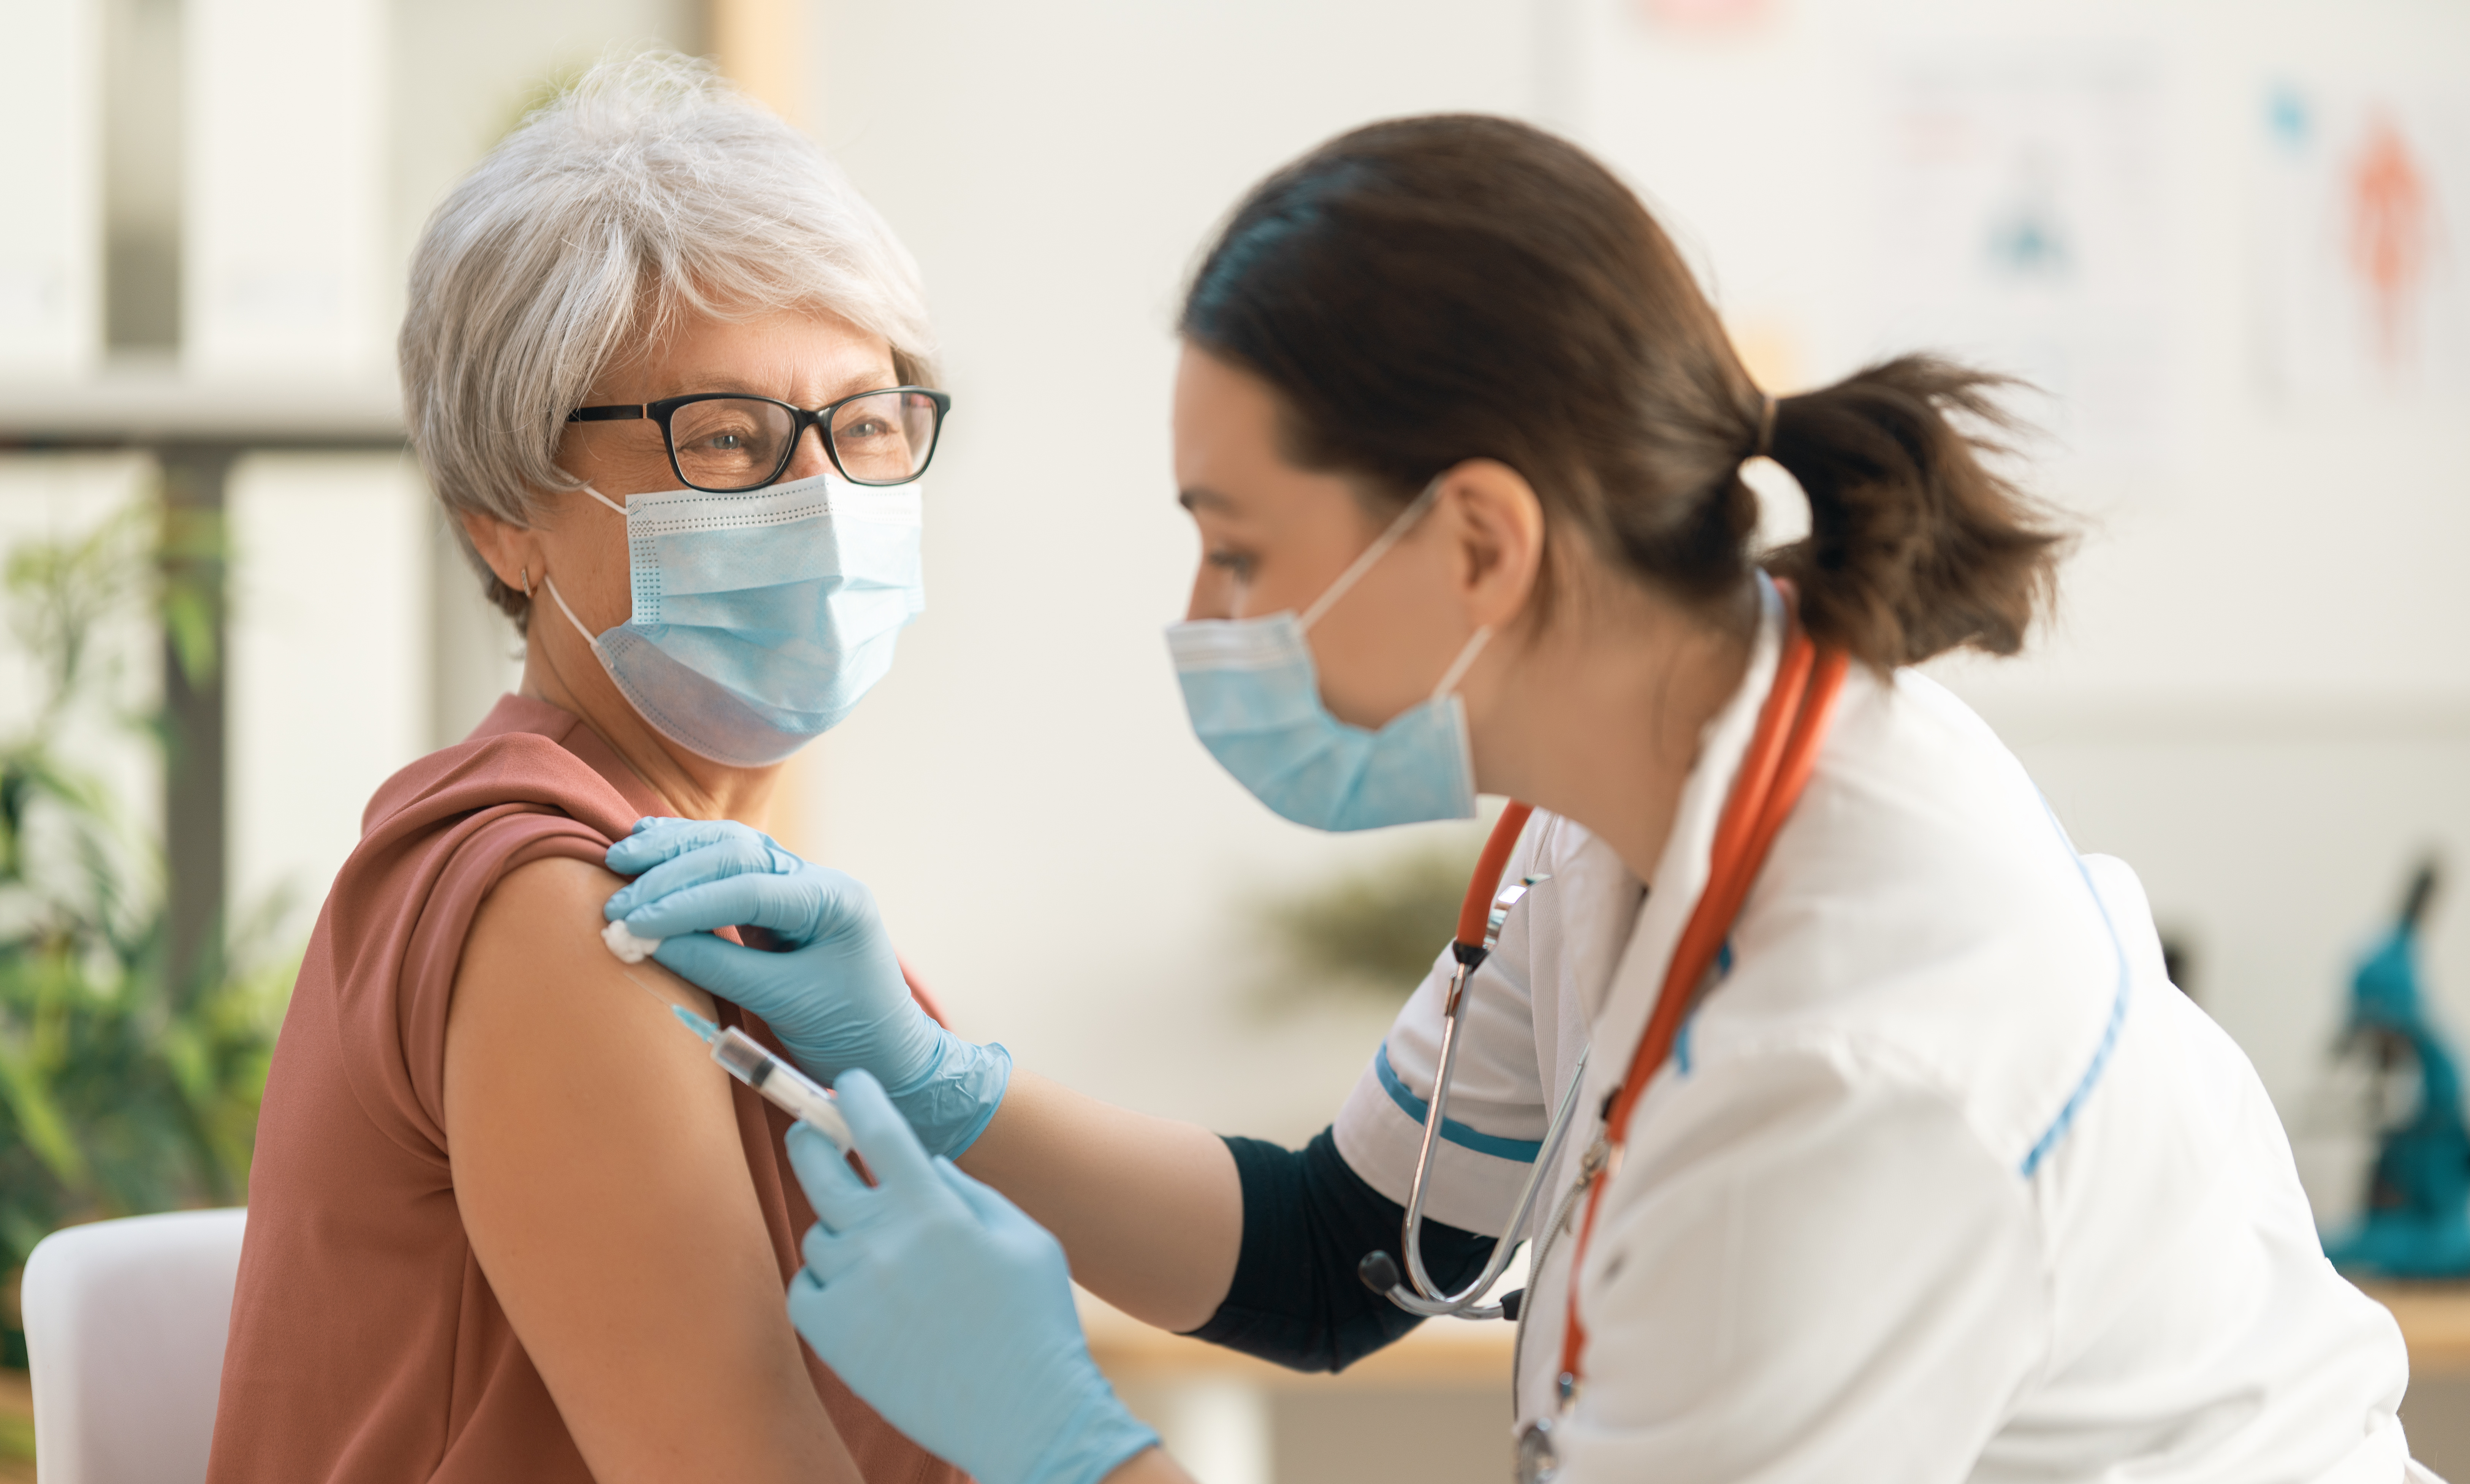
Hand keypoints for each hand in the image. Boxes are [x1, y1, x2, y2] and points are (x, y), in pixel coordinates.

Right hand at [604, 818, 1009, 1156]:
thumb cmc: (849, 1032)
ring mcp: (800, 884)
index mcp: (834, 900)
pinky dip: (689, 859)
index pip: (748, 887)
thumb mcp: (783, 1002)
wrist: (889, 1053)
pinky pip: (730, 867)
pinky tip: (651, 846)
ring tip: (622, 857)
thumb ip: (717, 966)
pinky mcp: (780, 900)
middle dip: (672, 873)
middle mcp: (818, 880)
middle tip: (616, 896)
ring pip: (732, 848)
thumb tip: (645, 940)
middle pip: (737, 854)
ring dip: (676, 851)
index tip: (631, 922)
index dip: (684, 904)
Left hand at [785, 1073, 1159, 1483]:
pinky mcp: (832, 1334)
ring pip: (819, 1232)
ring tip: (881, 1254)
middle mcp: (883, 1241)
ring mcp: (851, 1288)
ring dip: (841, 1228)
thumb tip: (923, 1163)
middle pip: (816, 1164)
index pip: (876, 1128)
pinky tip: (859, 1291)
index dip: (856, 1096)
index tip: (848, 1084)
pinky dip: (824, 1279)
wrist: (1025, 1414)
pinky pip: (805, 1285)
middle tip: (818, 1134)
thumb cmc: (1035, 1321)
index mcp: (934, 1209)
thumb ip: (968, 1191)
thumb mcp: (1024, 1237)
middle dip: (813, 1136)